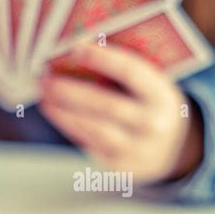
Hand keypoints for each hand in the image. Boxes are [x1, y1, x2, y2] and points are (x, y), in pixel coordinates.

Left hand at [40, 43, 203, 182]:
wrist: (170, 151)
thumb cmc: (150, 106)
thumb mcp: (151, 88)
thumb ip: (123, 75)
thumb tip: (76, 57)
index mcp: (163, 97)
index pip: (132, 73)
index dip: (104, 59)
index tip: (76, 46)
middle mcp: (153, 125)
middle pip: (106, 104)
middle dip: (71, 90)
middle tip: (45, 76)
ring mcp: (138, 150)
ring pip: (93, 129)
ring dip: (63, 111)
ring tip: (44, 94)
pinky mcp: (120, 167)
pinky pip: (90, 144)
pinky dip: (69, 125)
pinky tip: (55, 111)